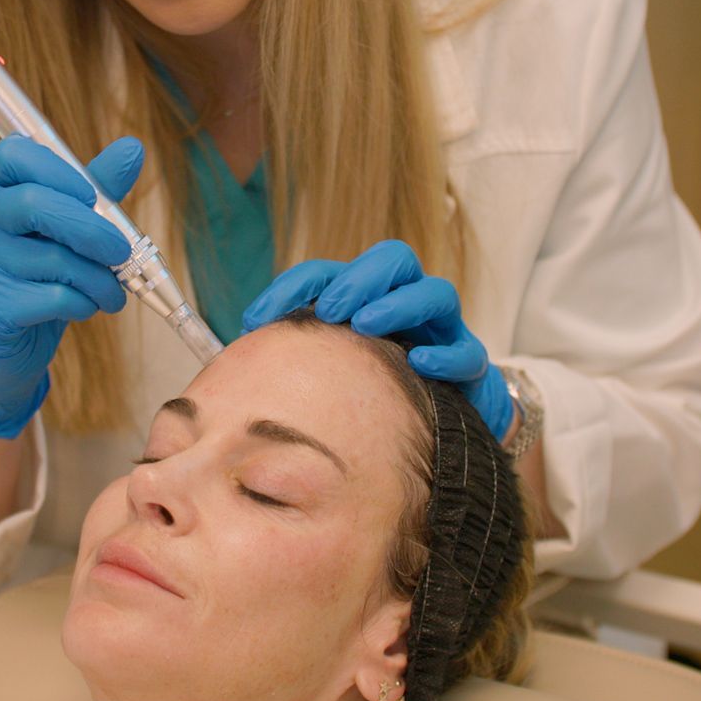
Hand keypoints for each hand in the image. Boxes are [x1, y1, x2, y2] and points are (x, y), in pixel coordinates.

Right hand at [0, 134, 143, 437]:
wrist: (8, 348)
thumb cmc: (41, 278)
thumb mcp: (71, 231)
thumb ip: (98, 190)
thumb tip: (132, 148)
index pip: (12, 155)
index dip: (58, 170)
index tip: (91, 195)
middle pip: (33, 205)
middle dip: (92, 229)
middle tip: (123, 251)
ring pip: (53, 259)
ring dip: (99, 278)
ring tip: (113, 292)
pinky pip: (52, 297)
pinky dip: (83, 303)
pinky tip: (86, 307)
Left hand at [241, 240, 512, 440]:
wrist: (439, 440)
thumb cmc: (372, 399)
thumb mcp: (326, 375)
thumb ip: (292, 363)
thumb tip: (229, 366)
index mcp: (365, 302)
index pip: (328, 274)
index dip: (293, 286)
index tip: (258, 319)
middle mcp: (406, 307)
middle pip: (394, 260)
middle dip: (360, 278)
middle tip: (331, 309)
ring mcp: (442, 333)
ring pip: (436, 293)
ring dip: (400, 303)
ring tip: (368, 323)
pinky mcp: (471, 370)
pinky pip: (468, 353)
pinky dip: (446, 354)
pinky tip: (420, 362)